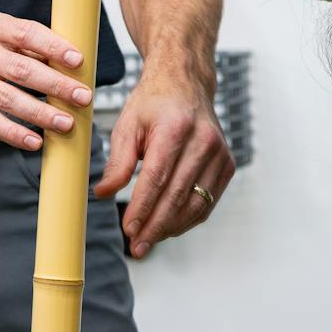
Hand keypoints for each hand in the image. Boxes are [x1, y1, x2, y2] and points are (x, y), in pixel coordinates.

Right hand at [0, 12, 90, 150]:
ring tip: (65, 122)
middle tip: (82, 97)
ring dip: (40, 113)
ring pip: (8, 99)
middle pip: (22, 70)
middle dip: (56, 85)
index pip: (26, 34)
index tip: (78, 60)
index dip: (54, 47)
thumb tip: (66, 59)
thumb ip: (24, 43)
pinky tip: (34, 141)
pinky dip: (13, 133)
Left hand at [94, 63, 234, 257]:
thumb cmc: (154, 103)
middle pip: (178, 195)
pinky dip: (189, 218)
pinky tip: (169, 227)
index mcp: (176, 127)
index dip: (142, 207)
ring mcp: (220, 153)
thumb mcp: (128, 125)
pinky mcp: (228, 164)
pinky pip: (209, 201)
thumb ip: (117, 161)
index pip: (158, 177)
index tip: (129, 230)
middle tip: (137, 247)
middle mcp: (204, 140)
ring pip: (197, 203)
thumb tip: (104, 193)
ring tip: (149, 241)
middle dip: (155, 225)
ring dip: (172, 227)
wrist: (187, 83)